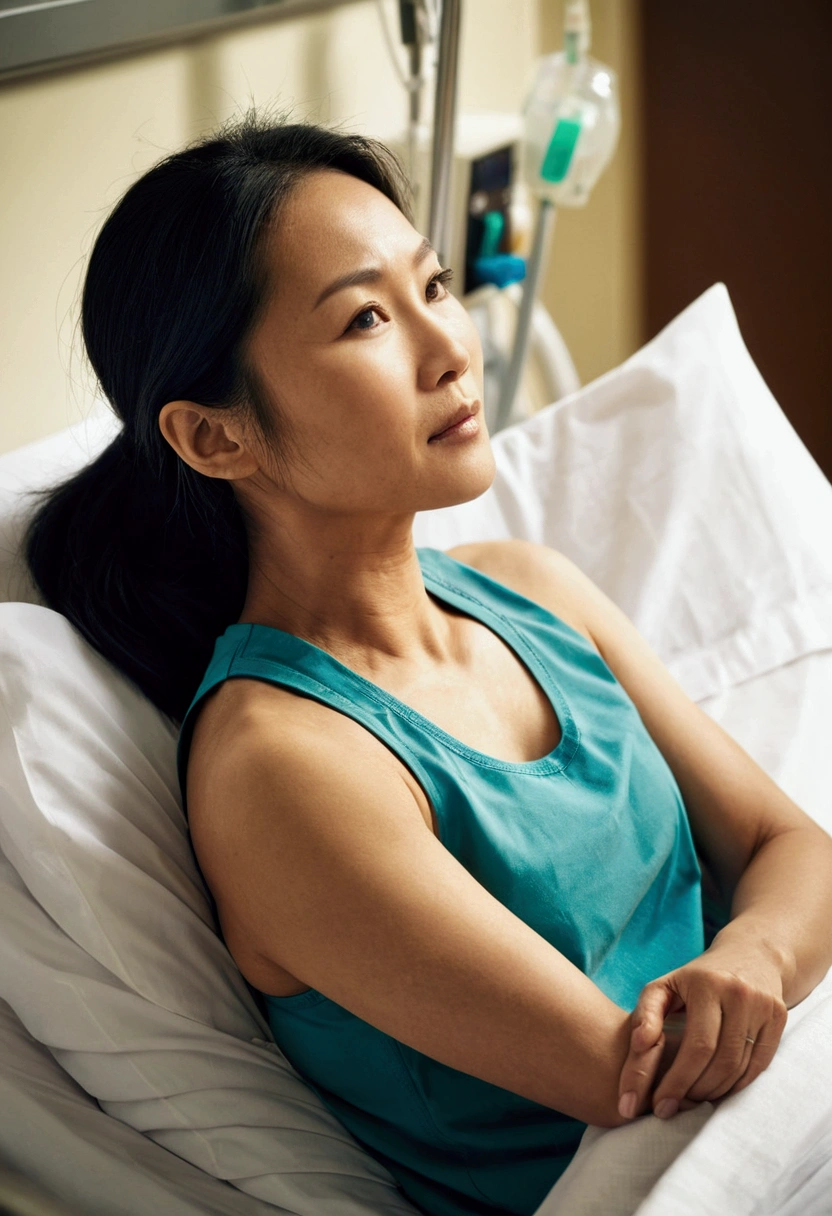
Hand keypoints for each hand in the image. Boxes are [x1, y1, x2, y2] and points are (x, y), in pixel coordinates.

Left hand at [616, 942, 787, 1120]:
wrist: (749, 955)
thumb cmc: (694, 979)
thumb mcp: (664, 986)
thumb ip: (646, 1013)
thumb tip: (640, 1044)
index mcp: (707, 984)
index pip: (697, 1046)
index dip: (677, 1081)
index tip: (659, 1105)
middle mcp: (740, 994)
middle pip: (719, 1061)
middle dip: (692, 1092)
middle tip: (669, 1109)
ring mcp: (764, 1007)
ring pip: (739, 1068)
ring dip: (713, 1093)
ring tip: (689, 1100)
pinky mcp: (779, 1018)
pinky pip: (758, 1066)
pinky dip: (735, 1086)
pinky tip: (715, 1090)